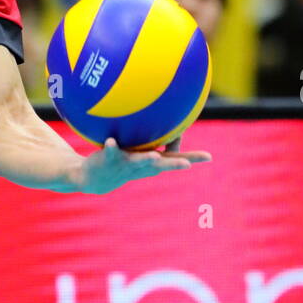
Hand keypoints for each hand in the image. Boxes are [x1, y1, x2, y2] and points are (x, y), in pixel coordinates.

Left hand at [79, 137, 211, 194]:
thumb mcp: (143, 153)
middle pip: (162, 165)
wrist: (96, 179)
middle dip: (176, 164)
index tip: (207, 157)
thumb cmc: (125, 161)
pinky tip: (110, 140)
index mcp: (153, 164)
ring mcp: (127, 163)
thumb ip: (158, 140)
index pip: (177, 160)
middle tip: (188, 165)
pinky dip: (111, 146)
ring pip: (139, 160)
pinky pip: (110, 151)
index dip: (193, 158)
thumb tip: (175, 123)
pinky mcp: (110, 158)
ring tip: (155, 155)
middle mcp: (143, 165)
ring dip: (147, 158)